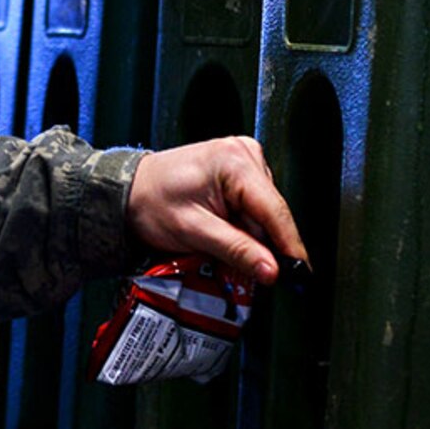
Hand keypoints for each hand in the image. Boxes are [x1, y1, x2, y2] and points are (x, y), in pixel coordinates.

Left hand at [127, 137, 306, 284]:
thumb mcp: (193, 232)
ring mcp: (244, 158)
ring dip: (251, 237)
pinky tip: (223, 233)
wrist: (128, 191)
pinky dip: (243, 226)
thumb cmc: (151, 203)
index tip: (301, 275)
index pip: (275, 211)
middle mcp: (245, 153)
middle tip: (249, 273)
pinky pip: (254, 206)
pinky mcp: (240, 169)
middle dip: (264, 245)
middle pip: (271, 213)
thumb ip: (236, 250)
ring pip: (264, 213)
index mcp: (235, 161)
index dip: (290, 247)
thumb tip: (272, 270)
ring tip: (220, 246)